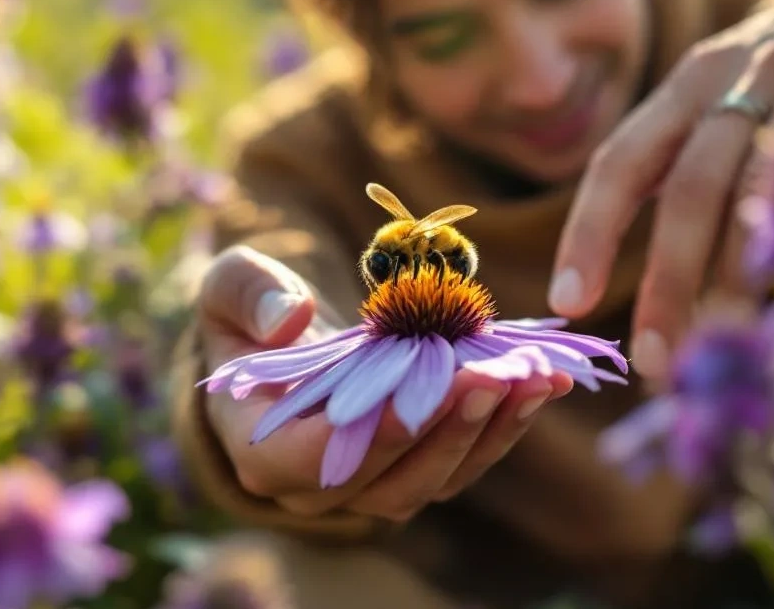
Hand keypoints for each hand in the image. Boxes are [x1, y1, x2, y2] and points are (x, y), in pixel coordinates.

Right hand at [198, 245, 573, 521]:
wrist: (276, 346)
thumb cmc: (246, 315)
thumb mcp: (228, 287)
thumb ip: (248, 294)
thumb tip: (291, 318)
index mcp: (263, 451)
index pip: (316, 462)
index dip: (370, 436)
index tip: (417, 399)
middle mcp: (321, 486)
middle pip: (391, 482)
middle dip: (446, 431)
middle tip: (491, 377)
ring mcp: (375, 481)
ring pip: (439, 479)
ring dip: (490, 431)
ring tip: (534, 376)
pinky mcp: (418, 463)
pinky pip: (467, 458)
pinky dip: (508, 421)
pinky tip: (544, 379)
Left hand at [547, 0, 773, 388]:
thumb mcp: (720, 98)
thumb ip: (682, 169)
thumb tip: (660, 287)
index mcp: (685, 85)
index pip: (620, 160)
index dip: (589, 232)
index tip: (566, 301)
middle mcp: (737, 78)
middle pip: (690, 188)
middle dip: (666, 280)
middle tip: (655, 359)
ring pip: (763, 193)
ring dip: (739, 279)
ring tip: (726, 343)